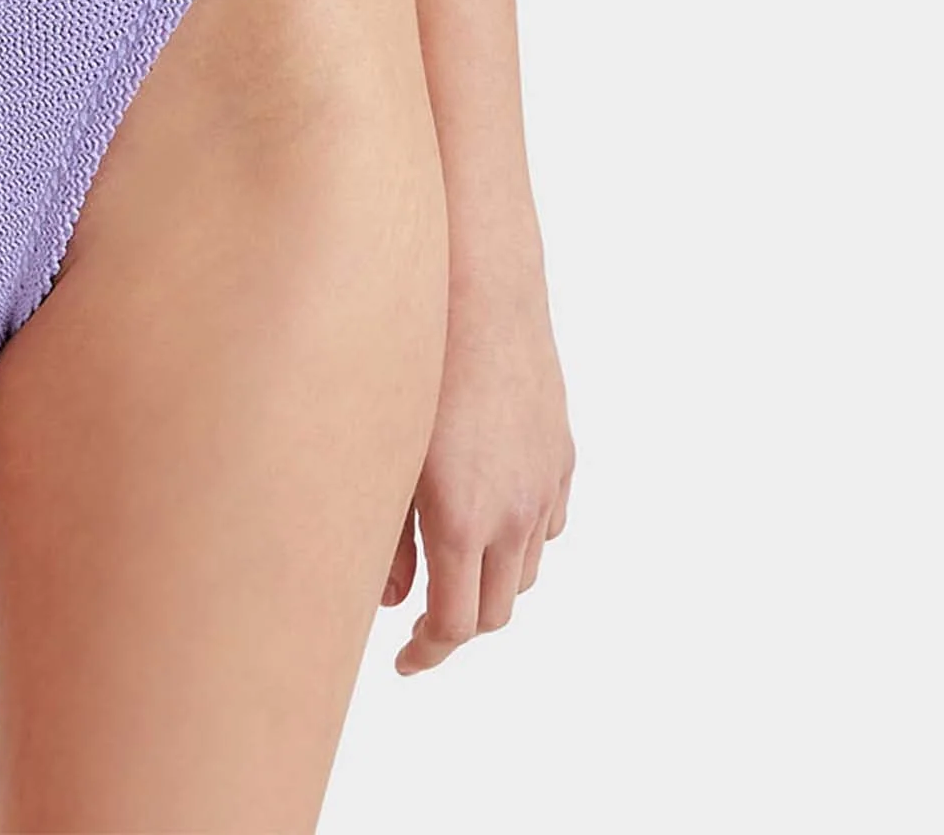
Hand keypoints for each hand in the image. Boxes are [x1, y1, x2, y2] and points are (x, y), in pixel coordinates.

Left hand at [383, 274, 573, 672]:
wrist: (474, 284)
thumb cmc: (410, 361)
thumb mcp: (383, 454)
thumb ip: (386, 537)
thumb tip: (390, 598)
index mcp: (462, 520)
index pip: (454, 626)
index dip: (426, 653)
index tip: (401, 660)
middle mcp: (513, 512)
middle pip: (494, 610)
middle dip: (457, 624)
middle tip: (419, 620)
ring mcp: (544, 482)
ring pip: (526, 569)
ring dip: (491, 582)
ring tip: (449, 569)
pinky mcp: (560, 452)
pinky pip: (547, 521)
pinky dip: (520, 538)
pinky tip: (490, 519)